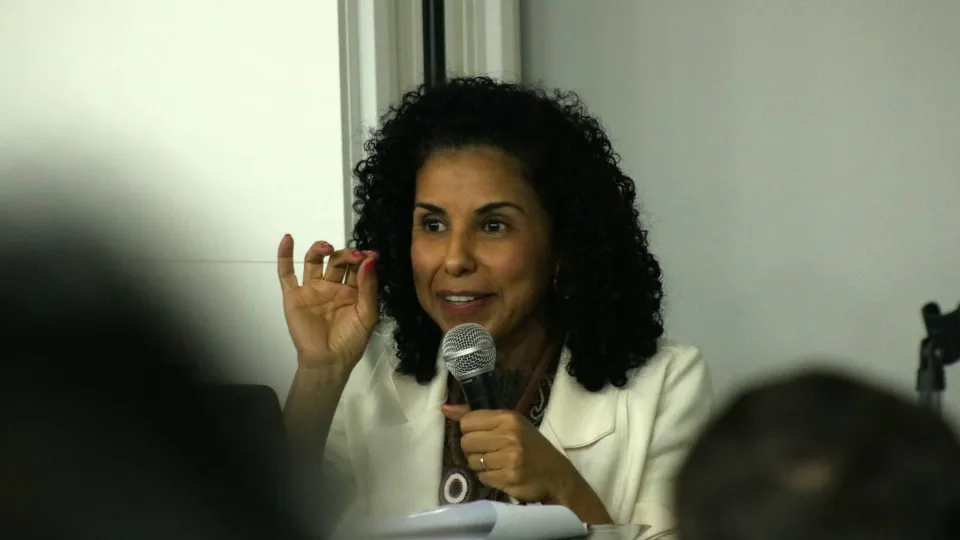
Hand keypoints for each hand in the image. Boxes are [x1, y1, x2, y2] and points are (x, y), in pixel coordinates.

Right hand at [276, 235, 378, 370]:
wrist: (329, 361)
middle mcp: (331, 286)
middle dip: (346, 255)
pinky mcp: (294, 295)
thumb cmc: (351, 340)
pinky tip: (288, 239)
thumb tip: (370, 260)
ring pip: (314, 261)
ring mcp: (312, 289)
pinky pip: (286, 273)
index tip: (372, 254)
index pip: (357, 267)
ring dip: (320, 249)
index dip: (364, 258)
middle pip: (337, 261)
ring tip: (328, 248)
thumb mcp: (367, 314)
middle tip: (355, 255)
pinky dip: (285, 255)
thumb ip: (368, 287)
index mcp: (351, 291)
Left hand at [441, 404, 579, 503]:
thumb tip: (444, 408)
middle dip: (474, 449)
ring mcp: (509, 458)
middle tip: (490, 451)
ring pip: (472, 462)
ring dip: (481, 465)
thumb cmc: (531, 446)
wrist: (556, 475)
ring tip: (498, 463)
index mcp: (508, 418)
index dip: (470, 431)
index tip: (482, 435)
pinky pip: (482, 477)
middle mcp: (508, 436)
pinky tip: (502, 474)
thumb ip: (476, 416)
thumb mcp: (510, 424)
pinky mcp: (509, 478)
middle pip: (466, 442)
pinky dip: (489, 477)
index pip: (467, 421)